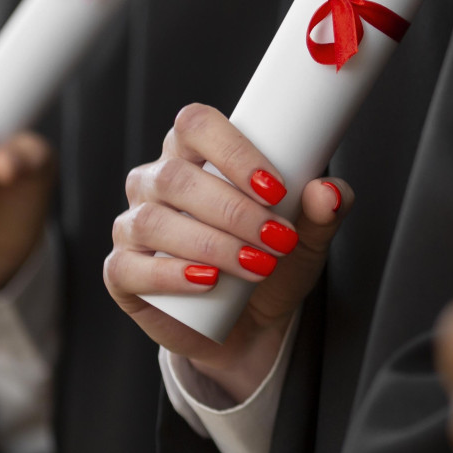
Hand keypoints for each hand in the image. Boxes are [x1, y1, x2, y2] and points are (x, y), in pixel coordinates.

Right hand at [105, 103, 353, 401]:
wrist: (252, 327)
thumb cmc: (272, 263)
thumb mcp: (308, 238)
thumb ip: (324, 211)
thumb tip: (330, 191)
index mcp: (194, 154)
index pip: (195, 125)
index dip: (232, 151)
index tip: (276, 188)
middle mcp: (155, 182)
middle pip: (176, 176)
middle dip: (233, 210)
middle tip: (278, 238)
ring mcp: (133, 226)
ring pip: (154, 221)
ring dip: (212, 244)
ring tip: (256, 265)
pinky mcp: (122, 272)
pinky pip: (129, 266)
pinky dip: (171, 274)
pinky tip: (208, 282)